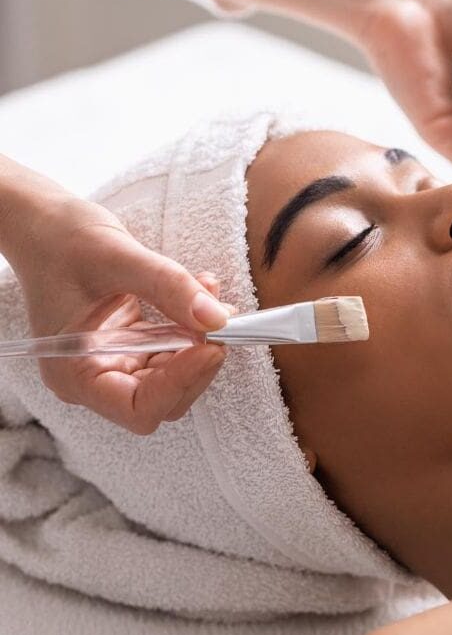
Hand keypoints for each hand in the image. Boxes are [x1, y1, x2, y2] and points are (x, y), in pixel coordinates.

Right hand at [3, 179, 231, 433]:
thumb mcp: (119, 256)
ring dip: (202, 341)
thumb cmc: (62, 240)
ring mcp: (116, 363)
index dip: (180, 383)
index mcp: (75, 373)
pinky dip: (195, 326)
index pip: (139, 408)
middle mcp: (95, 378)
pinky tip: (202, 291)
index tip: (211, 346)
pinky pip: (175, 350)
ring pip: (177, 377)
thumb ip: (169, 287)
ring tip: (211, 294)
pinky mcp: (134, 346)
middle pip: (164, 399)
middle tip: (223, 323)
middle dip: (197, 363)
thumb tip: (217, 318)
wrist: (46, 226)